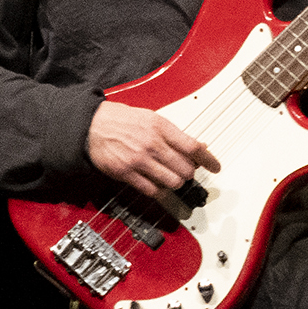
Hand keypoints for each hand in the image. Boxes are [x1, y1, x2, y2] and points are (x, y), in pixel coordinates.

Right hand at [89, 102, 218, 198]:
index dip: (209, 160)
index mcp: (161, 127)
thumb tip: (199, 147)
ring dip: (176, 182)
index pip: (193, 147)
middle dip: (189, 172)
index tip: (216, 167)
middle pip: (186, 169)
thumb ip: (175, 134)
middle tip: (185, 170)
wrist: (91, 125)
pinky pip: (153, 190)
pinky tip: (158, 183)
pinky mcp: (126, 173)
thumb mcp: (152, 118)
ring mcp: (139, 160)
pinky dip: (160, 190)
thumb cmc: (122, 120)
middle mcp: (152, 144)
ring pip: (173, 182)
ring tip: (171, 176)